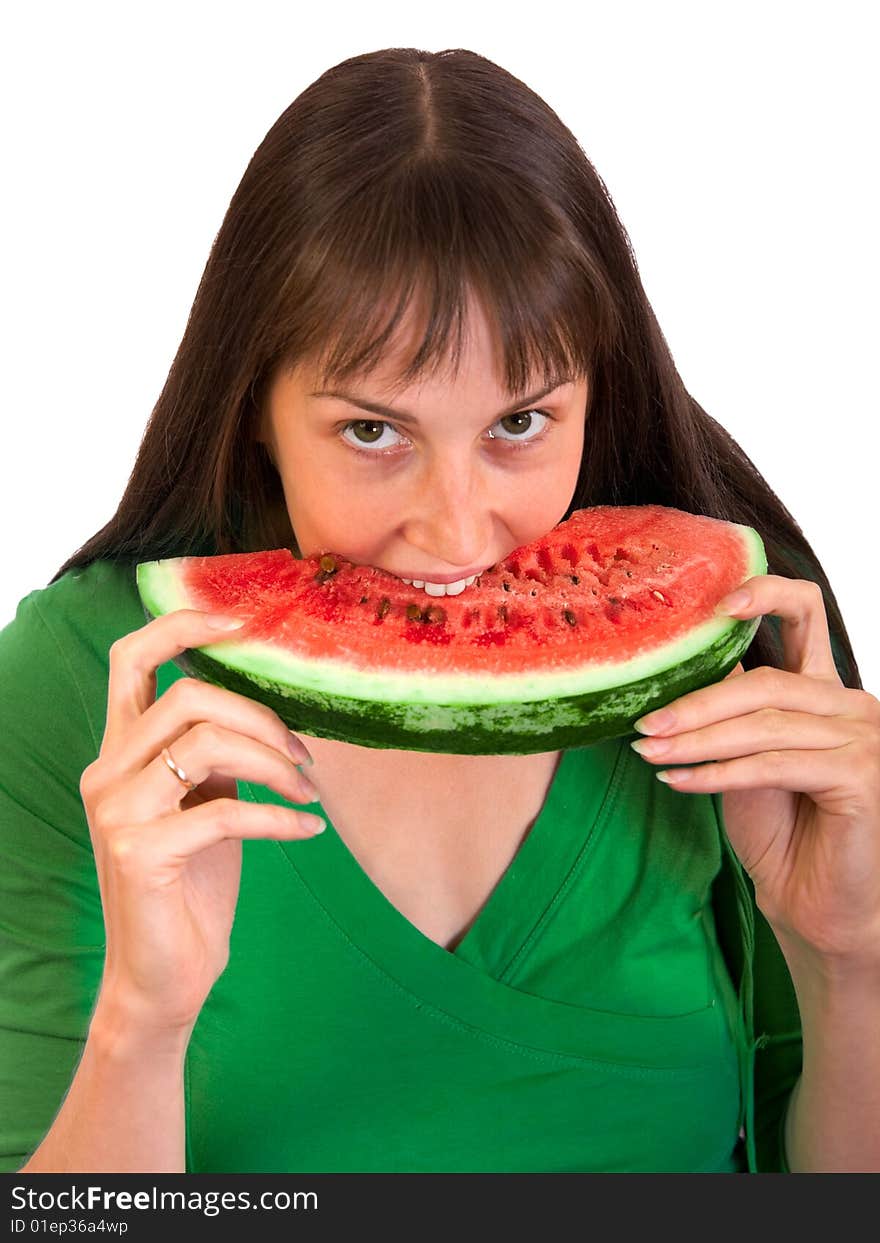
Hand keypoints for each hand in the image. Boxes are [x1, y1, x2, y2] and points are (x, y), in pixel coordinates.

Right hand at [80, 609, 322, 1037]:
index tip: (242, 621)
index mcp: (121, 752)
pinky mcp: (139, 853)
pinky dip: (278, 816)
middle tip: (302, 755)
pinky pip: (225, 811)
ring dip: (273, 763)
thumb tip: (270, 715)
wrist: (163, 977)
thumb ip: (217, 755)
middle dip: (260, 717)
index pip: (131, 660)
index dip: (182, 625)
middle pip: (188, 697)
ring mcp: (117, 813)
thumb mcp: (206, 804)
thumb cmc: (191, 886)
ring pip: (205, 745)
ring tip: (306, 790)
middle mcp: (107, 773)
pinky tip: (306, 830)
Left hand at [629, 575, 879, 968]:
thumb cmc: (780, 831)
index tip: (715, 604)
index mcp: (825, 689)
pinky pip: (775, 765)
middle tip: (644, 723)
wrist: (814, 905)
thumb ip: (728, 712)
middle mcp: (852, 704)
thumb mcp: (743, 758)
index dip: (766, 594)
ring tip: (649, 754)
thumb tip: (677, 664)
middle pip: (767, 681)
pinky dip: (720, 773)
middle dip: (697, 702)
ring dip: (698, 741)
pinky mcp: (862, 776)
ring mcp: (864, 738)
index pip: (806, 614)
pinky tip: (679, 782)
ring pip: (764, 724)